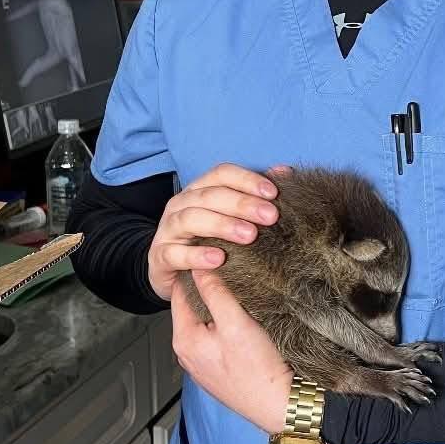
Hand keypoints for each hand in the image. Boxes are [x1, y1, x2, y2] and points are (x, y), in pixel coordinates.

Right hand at [147, 162, 289, 301]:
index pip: (221, 174)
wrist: (171, 272)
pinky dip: (197, 255)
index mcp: (199, 190)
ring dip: (222, 225)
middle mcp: (181, 204)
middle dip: (242, 204)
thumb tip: (285, 172)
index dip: (247, 180)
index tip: (273, 193)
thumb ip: (255, 195)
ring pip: (191, 219)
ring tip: (249, 235)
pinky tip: (219, 259)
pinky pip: (175, 253)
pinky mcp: (160, 256)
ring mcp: (167, 229)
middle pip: (210, 195)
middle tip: (270, 216)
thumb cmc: (207, 241)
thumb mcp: (230, 218)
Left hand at [171, 266, 292, 433]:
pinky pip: (216, 338)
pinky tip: (243, 319)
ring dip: (218, 306)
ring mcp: (202, 363)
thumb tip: (199, 267)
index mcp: (184, 339)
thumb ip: (215, 292)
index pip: (179, 293)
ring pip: (206, 323)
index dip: (194, 271)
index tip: (209, 254)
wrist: (279, 406)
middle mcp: (187, 354)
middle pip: (192, 307)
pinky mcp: (219, 369)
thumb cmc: (257, 370)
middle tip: (227, 268)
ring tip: (237, 290)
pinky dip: (225, 325)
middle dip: (206, 288)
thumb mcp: (235, 322)